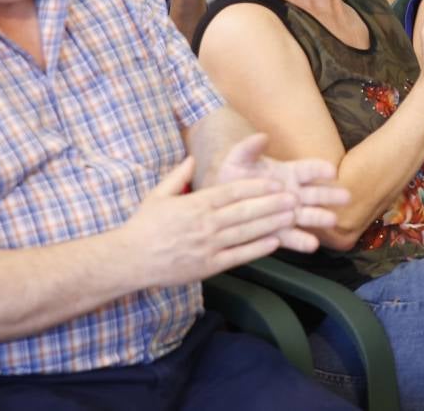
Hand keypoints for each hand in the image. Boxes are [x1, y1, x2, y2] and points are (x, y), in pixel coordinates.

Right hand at [119, 155, 299, 287]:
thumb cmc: (144, 227)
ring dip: (271, 224)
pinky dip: (257, 249)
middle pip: (245, 211)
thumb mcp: (158, 195)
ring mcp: (207, 246)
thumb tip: (192, 157)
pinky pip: (238, 256)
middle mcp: (204, 224)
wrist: (129, 260)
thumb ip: (178, 176)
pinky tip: (275, 241)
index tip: (277, 183)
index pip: (232, 192)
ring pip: (245, 233)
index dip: (258, 187)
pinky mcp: (208, 266)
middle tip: (294, 198)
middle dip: (272, 204)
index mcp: (195, 204)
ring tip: (291, 217)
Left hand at [212, 133, 348, 251]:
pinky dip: (302, 241)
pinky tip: (312, 245)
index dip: (320, 170)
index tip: (331, 172)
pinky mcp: (280, 232)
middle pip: (316, 193)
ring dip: (320, 218)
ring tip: (332, 221)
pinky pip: (293, 237)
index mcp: (289, 173)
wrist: (222, 201)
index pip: (309, 169)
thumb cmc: (233, 175)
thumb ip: (250, 148)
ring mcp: (289, 214)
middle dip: (330, 195)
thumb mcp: (239, 159)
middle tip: (346, 197)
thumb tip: (262, 136)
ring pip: (308, 215)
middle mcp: (294, 193)